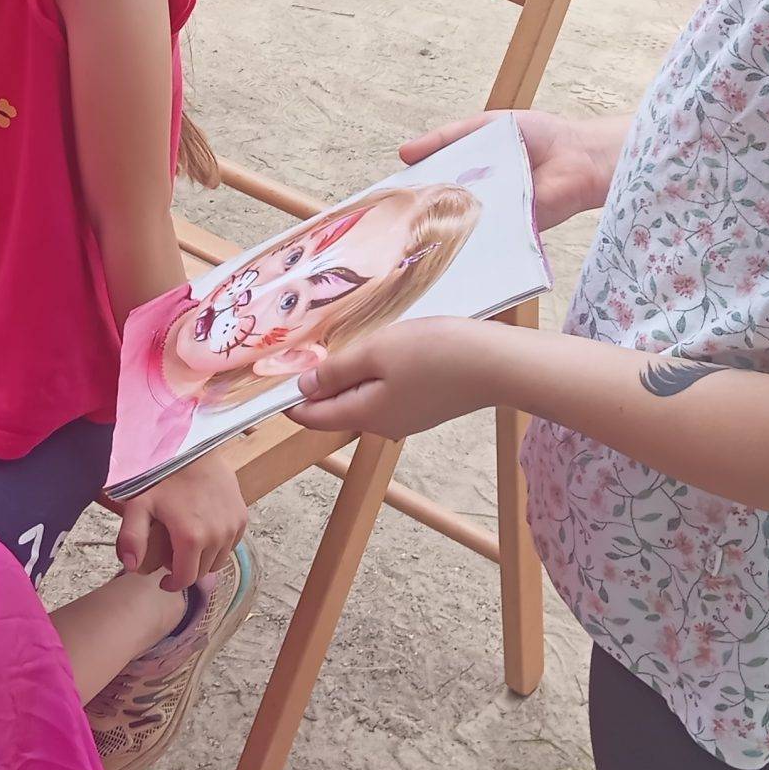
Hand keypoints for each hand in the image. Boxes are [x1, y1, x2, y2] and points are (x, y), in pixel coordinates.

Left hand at [117, 449, 246, 591]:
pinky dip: (219, 545)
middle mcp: (217, 535)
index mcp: (191, 537)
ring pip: (218, 559)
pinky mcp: (241, 516)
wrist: (193, 446)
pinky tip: (204, 532)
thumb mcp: (139, 504)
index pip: (185, 578)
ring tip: (188, 547)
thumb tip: (131, 566)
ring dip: (203, 559)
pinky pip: (231, 543)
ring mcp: (232, 526)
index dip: (172, 584)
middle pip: (202, 571)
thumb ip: (131, 538)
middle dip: (186, 570)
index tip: (164, 580)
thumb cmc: (163, 475)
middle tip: (172, 558)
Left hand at [285, 315, 497, 442]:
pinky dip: (372, 375)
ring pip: (362, 398)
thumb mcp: (376, 352)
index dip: (288, 398)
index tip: (271, 376)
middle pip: (336, 408)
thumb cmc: (435, 352)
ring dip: (346, 377)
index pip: (312, 417)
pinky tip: (378, 351)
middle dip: (318, 385)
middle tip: (304, 349)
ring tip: (340, 345)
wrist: (497, 363)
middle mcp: (384, 424)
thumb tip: (304, 388)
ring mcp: (407, 417)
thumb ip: (337, 370)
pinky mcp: (425, 405)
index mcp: (365, 415)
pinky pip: (385, 393)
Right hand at [402, 109, 629, 231]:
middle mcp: (478, 196)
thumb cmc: (537, 135)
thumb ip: (446, 138)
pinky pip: (486, 237)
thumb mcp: (484, 126)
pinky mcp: (511, 232)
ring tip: (409, 237)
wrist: (577, 156)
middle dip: (418, 215)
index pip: (433, 182)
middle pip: (442, 208)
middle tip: (388, 224)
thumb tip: (403, 153)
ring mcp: (493, 216)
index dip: (409, 190)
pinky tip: (449, 239)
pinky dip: (472, 238)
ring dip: (441, 227)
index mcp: (469, 171)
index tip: (382, 199)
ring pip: (460, 225)